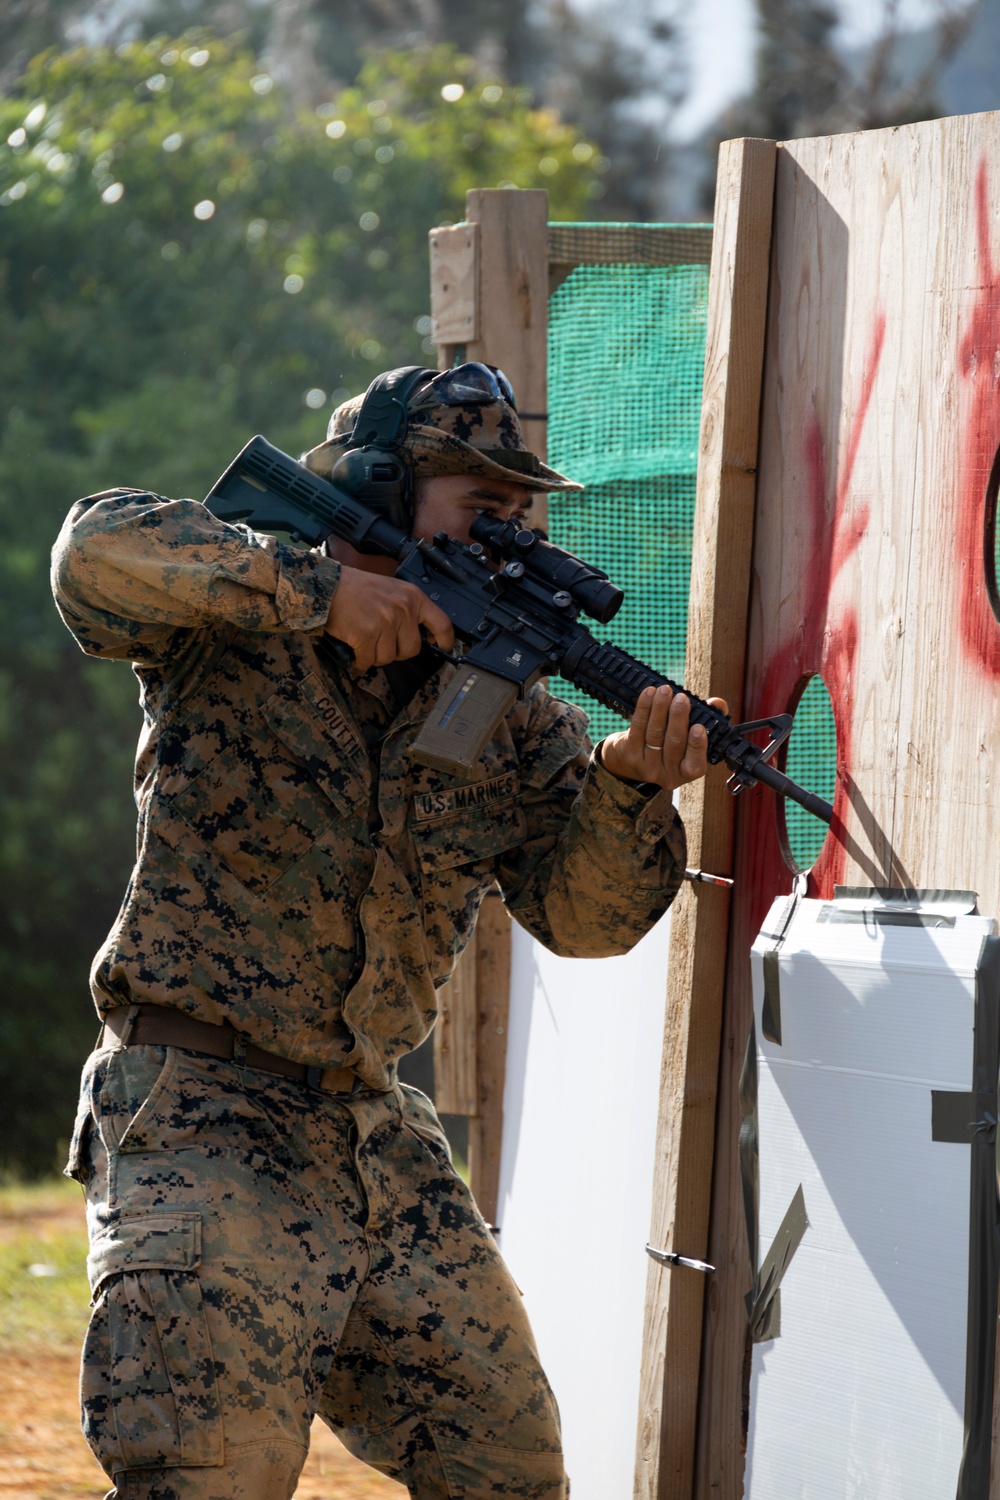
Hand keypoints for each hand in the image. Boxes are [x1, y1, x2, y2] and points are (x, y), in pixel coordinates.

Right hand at [325, 566, 454, 670]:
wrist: (328, 586)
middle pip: (411, 649)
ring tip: (363, 638)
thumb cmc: (355, 588)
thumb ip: (408, 609)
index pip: (441, 623)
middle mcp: (403, 609)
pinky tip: (354, 644)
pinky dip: (359, 659)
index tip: (443, 647)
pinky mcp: (367, 635)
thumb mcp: (391, 590)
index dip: (445, 640)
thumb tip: (420, 635)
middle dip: (395, 651)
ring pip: (388, 658)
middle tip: (380, 641)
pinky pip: (368, 661)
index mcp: (413, 597)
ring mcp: (386, 622)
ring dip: (374, 655)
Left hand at [600, 685, 728, 794]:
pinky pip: (637, 727)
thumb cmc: (669, 743)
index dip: (697, 746)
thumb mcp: (690, 737)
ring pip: (655, 733)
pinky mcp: (629, 754)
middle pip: (673, 744)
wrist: (631, 759)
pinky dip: (644, 708)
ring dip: (660, 708)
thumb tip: (718, 703)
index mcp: (686, 772)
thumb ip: (709, 719)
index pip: (694, 765)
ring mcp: (646, 766)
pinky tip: (649, 694)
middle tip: (681, 699)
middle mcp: (667, 774)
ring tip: (665, 691)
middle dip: (678, 718)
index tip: (698, 727)